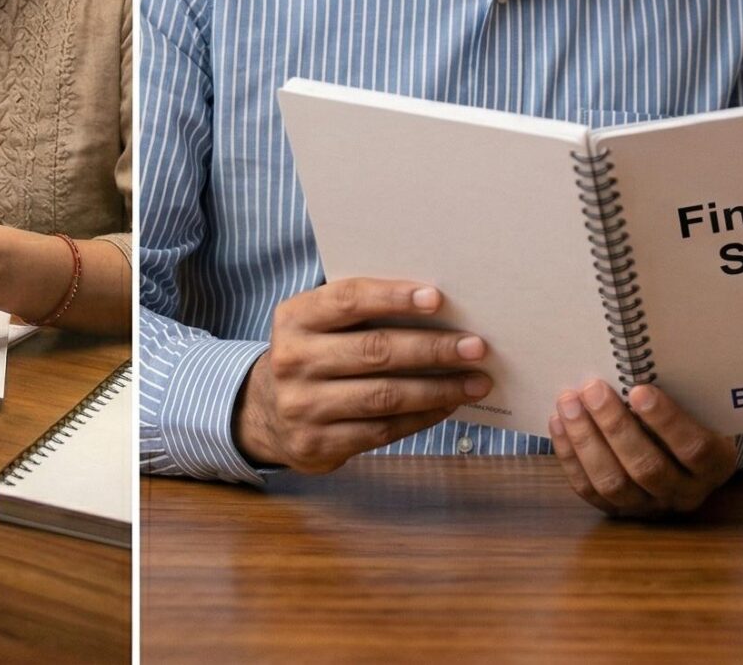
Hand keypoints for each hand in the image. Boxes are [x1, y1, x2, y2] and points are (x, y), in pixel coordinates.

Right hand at [233, 279, 489, 474]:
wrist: (265, 414)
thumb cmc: (314, 356)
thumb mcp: (319, 325)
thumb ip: (362, 314)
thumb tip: (438, 310)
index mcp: (294, 319)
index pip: (347, 300)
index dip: (393, 298)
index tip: (437, 298)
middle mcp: (293, 361)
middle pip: (374, 351)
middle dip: (432, 348)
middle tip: (476, 346)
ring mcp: (303, 407)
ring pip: (384, 396)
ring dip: (438, 389)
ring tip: (476, 382)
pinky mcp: (318, 444)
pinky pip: (382, 431)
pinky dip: (422, 417)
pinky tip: (448, 405)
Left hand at [548, 380, 739, 516]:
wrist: (688, 456)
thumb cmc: (693, 418)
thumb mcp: (700, 407)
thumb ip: (679, 394)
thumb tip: (635, 362)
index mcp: (715, 464)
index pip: (693, 448)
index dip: (666, 421)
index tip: (639, 390)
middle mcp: (685, 493)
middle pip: (647, 467)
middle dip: (614, 426)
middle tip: (592, 389)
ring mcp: (650, 506)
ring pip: (614, 483)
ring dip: (586, 441)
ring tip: (569, 403)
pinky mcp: (619, 511)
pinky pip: (589, 490)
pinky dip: (570, 456)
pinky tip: (558, 424)